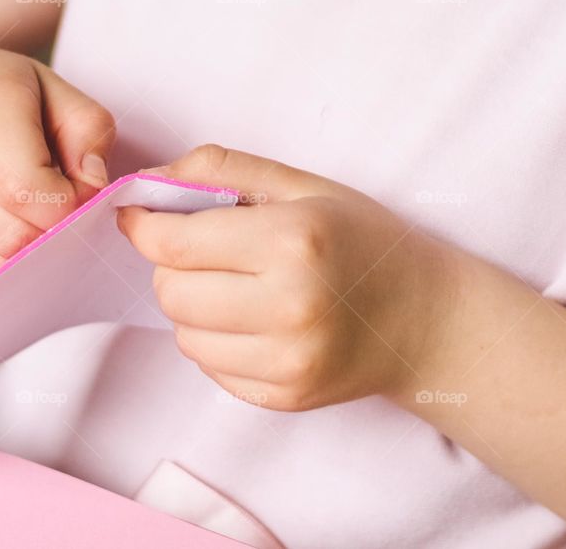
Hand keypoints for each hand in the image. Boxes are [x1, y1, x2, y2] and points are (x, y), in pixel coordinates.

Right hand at [0, 42, 115, 278]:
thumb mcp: (53, 87)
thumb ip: (89, 132)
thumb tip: (93, 188)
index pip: (30, 190)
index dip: (70, 204)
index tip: (82, 188)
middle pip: (10, 232)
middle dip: (52, 232)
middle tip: (64, 204)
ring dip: (29, 251)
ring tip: (39, 213)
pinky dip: (3, 258)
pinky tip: (14, 224)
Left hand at [118, 144, 459, 410]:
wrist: (425, 318)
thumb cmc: (363, 240)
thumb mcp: (302, 184)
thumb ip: (222, 168)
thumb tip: (149, 179)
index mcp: (292, 240)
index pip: (173, 243)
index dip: (144, 224)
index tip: (140, 213)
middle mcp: (288, 306)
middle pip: (170, 292)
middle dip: (172, 265)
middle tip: (205, 249)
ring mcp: (288, 361)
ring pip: (183, 334)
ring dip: (193, 305)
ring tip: (236, 284)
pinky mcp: (284, 398)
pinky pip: (210, 368)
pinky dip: (216, 340)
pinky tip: (254, 319)